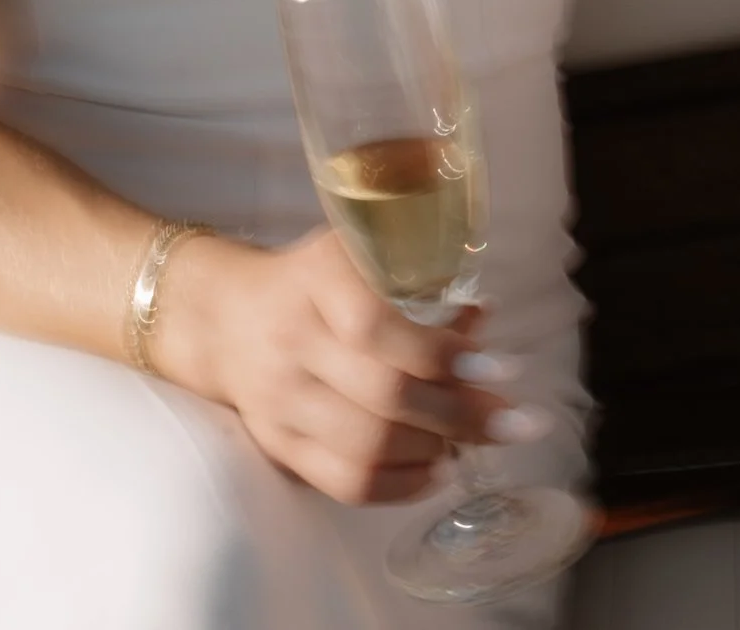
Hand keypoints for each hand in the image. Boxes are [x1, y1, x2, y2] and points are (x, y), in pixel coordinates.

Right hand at [158, 227, 526, 504]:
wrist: (226, 319)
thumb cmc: (313, 281)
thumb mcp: (358, 254)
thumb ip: (417, 281)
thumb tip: (483, 320)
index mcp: (318, 279)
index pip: (377, 326)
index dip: (442, 353)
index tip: (500, 367)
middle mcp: (294, 341)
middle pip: (383, 395)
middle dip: (461, 414)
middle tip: (513, 420)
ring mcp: (282, 402)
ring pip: (367, 446)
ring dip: (437, 450)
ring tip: (475, 440)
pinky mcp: (279, 446)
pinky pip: (345, 483)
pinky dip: (402, 486)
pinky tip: (437, 470)